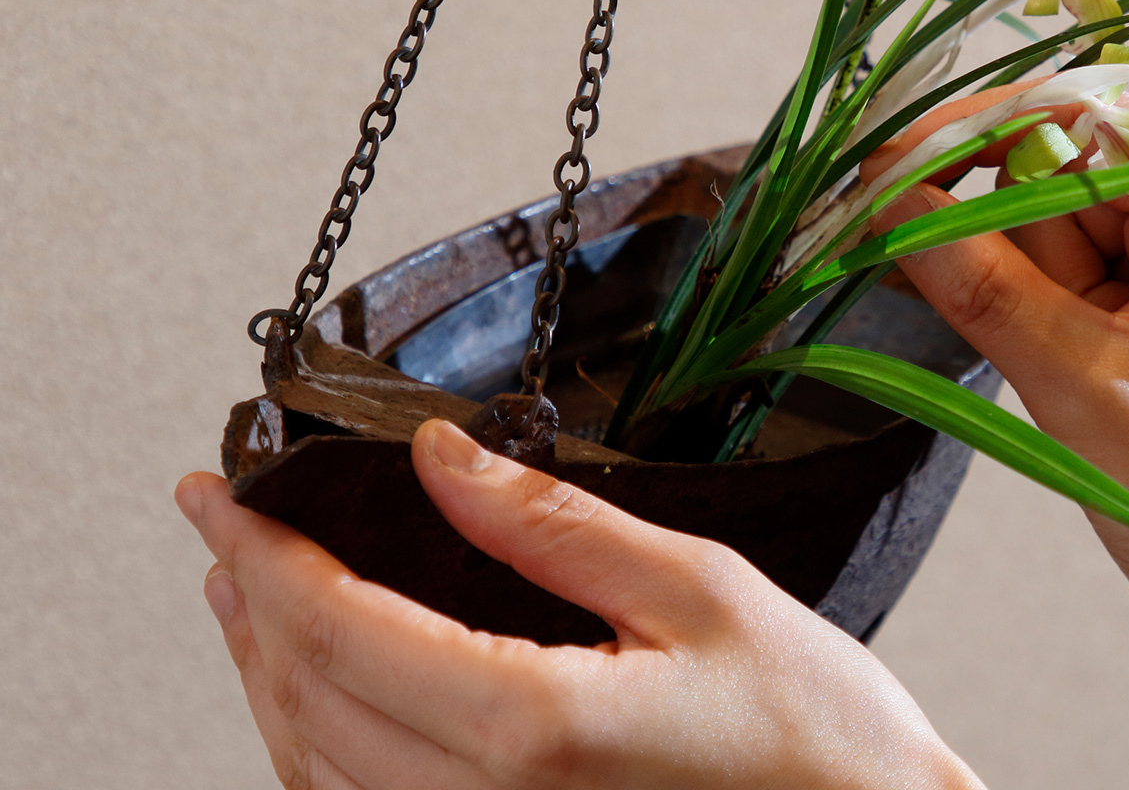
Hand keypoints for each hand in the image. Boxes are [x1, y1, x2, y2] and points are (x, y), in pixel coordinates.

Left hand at [176, 420, 982, 789]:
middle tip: (225, 530)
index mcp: (535, 729)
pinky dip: (317, 746)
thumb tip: (446, 460)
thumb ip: (559, 527)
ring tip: (252, 600)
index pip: (339, 626)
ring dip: (267, 676)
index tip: (217, 492)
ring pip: (317, 770)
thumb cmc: (821, 737)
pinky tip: (324, 699)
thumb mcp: (703, 590)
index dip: (261, 550)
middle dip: (248, 604)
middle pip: (305, 700)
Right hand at [864, 84, 1128, 789]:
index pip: (1080, 117)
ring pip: (1052, 216)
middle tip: (1002, 329)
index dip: (973, 135)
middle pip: (1060, 164)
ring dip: (1018, 285)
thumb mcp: (1077, 385)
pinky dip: (1028, 297)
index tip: (885, 169)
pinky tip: (1027, 347)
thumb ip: (980, 280)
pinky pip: (1069, 257)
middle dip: (1001, 237)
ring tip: (1058, 377)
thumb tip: (888, 196)